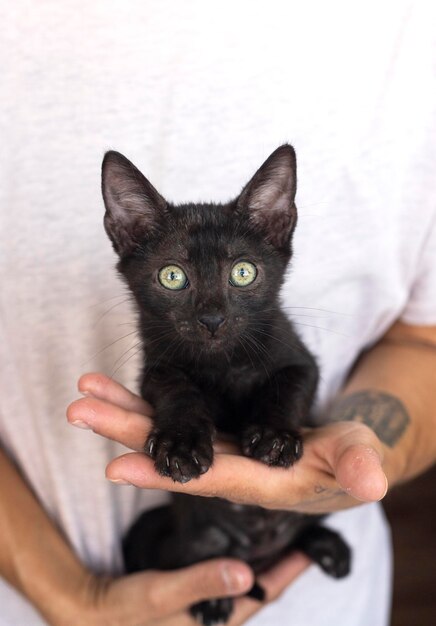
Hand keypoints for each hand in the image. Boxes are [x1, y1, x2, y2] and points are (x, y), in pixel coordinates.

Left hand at [67, 373, 387, 513]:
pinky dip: (149, 404)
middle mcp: (228, 468)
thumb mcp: (357, 461)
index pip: (204, 477)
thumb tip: (369, 481)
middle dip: (125, 430)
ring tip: (87, 390)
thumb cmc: (348, 461)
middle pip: (171, 452)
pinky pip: (179, 418)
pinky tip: (121, 392)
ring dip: (127, 411)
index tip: (116, 466)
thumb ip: (356, 467)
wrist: (339, 462)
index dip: (163, 474)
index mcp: (257, 480)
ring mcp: (220, 449)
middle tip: (78, 409)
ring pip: (168, 430)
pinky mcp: (220, 435)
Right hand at [73, 554, 309, 625]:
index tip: (311, 547)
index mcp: (217, 623)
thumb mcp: (160, 595)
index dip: (288, 571)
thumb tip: (247, 574)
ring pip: (244, 583)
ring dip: (263, 562)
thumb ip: (201, 583)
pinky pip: (225, 578)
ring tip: (281, 536)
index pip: (263, 595)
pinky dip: (238, 561)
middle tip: (302, 535)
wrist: (92, 613)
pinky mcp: (193, 597)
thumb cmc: (126, 609)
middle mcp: (217, 618)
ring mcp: (205, 609)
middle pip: (260, 589)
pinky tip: (240, 543)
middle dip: (282, 565)